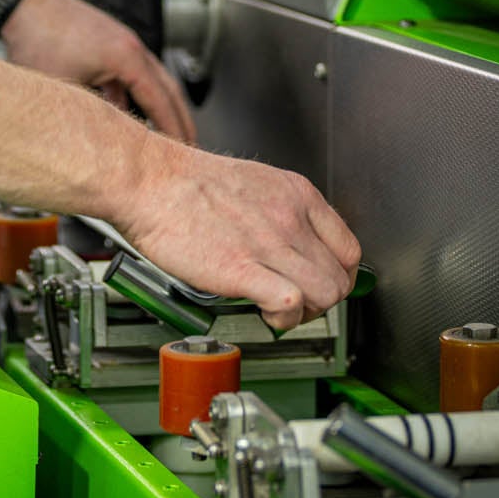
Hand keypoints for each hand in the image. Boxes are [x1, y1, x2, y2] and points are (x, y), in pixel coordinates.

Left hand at [0, 0, 196, 143]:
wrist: (22, 3)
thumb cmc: (38, 38)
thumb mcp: (64, 89)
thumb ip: (87, 117)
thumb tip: (100, 147)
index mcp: (126, 56)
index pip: (160, 100)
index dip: (173, 130)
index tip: (182, 153)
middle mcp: (130, 46)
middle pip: (167, 88)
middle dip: (178, 119)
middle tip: (189, 148)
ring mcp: (120, 42)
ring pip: (150, 80)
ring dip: (157, 106)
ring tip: (161, 134)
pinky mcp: (107, 42)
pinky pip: (130, 74)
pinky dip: (134, 95)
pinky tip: (123, 114)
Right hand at [117, 138, 360, 331]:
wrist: (149, 180)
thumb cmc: (187, 184)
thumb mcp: (255, 182)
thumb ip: (282, 211)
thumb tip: (295, 246)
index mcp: (296, 193)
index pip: (349, 249)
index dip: (338, 276)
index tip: (320, 284)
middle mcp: (289, 217)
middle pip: (340, 278)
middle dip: (321, 300)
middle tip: (295, 302)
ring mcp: (269, 242)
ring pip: (326, 294)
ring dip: (305, 313)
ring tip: (278, 309)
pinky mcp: (242, 268)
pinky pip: (290, 303)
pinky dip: (283, 317)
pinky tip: (263, 312)